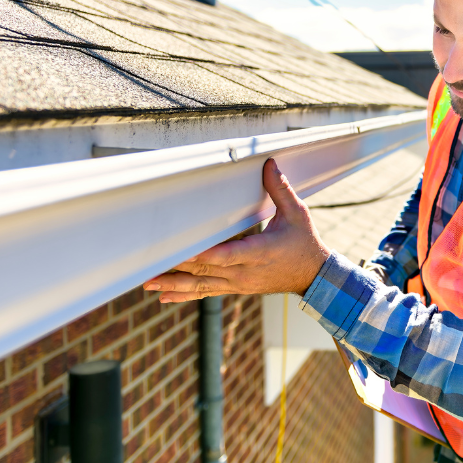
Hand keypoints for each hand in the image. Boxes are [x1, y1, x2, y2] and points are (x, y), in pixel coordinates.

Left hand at [144, 158, 329, 302]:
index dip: (203, 254)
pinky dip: (185, 295)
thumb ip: (280, 189)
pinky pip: (207, 293)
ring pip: (202, 285)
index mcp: (260, 252)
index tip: (182, 252)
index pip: (227, 255)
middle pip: (206, 270)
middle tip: (150, 265)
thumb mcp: (298, 213)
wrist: (313, 276)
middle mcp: (246, 273)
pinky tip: (164, 298)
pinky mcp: (236, 288)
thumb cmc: (305, 242)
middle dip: (177, 268)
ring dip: (174, 284)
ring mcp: (239, 284)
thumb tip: (268, 164)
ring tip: (148, 283)